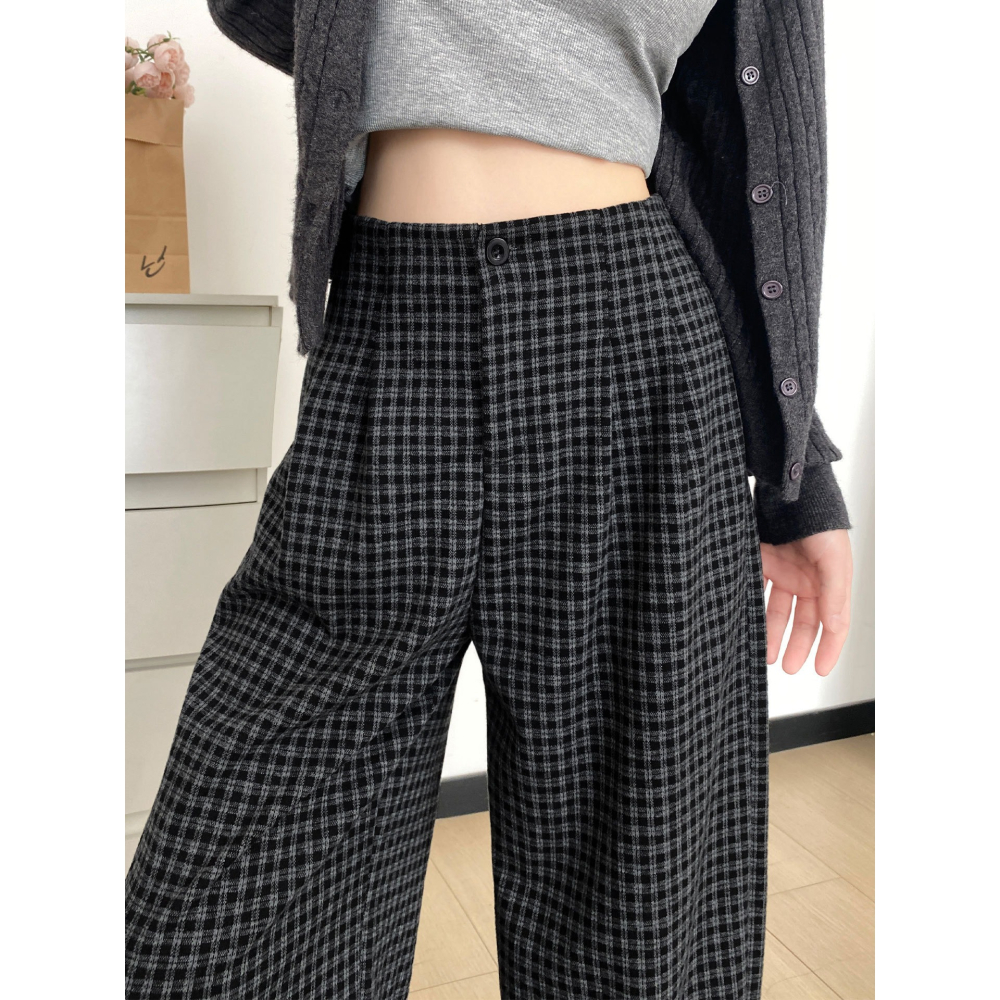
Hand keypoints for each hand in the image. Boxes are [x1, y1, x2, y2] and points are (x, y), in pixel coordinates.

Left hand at [759, 529, 851, 675]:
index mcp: (832, 582)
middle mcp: (808, 580)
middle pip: (804, 621)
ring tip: (764, 654)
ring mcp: (784, 572)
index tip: (818, 670)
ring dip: (771, 632)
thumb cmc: (819, 521)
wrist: (790, 492)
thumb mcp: (834, 560)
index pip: (834, 623)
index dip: (829, 648)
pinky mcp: (761, 563)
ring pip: (777, 611)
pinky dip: (751, 609)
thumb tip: (834, 627)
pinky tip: (746, 624)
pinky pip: (756, 592)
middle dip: (797, 646)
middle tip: (787, 667)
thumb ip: (834, 594)